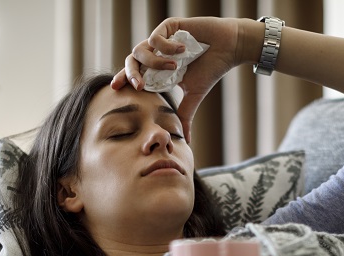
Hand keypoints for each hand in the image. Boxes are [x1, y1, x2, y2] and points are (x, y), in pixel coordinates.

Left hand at [111, 17, 243, 142]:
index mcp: (158, 69)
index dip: (124, 79)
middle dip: (131, 74)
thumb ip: (184, 115)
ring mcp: (162, 39)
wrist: (228, 48)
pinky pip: (155, 38)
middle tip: (138, 86)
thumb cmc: (211, 69)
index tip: (115, 89)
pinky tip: (183, 50)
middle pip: (131, 61)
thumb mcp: (194, 95)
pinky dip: (167, 48)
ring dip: (155, 62)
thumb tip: (187, 141)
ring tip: (174, 67)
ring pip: (140, 49)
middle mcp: (157, 53)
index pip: (135, 74)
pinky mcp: (168, 26)